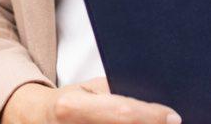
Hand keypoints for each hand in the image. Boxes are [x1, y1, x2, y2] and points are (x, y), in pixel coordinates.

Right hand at [1, 78, 180, 123]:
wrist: (36, 122)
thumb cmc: (68, 103)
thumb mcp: (89, 90)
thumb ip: (116, 95)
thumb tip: (155, 106)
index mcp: (71, 108)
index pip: (124, 114)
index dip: (152, 116)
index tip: (174, 117)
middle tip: (169, 122)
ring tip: (157, 123)